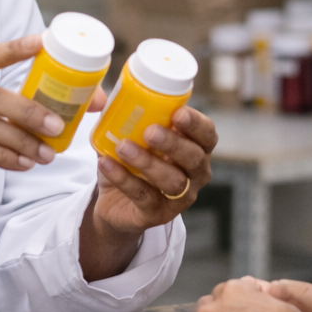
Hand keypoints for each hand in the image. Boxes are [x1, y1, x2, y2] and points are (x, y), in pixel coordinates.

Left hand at [94, 106, 216, 233]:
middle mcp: (195, 175)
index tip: (178, 113)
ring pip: (173, 181)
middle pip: (194, 159)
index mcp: (195, 150)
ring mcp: (179, 198)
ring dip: (147, 163)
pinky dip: (123, 179)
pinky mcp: (158, 215)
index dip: (197, 124)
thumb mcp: (135, 138)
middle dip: (173, 143)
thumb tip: (104, 96)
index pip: (208, 135)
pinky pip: (144, 197)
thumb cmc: (132, 162)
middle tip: (150, 131)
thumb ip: (129, 117)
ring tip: (123, 147)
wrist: (116, 203)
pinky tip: (106, 164)